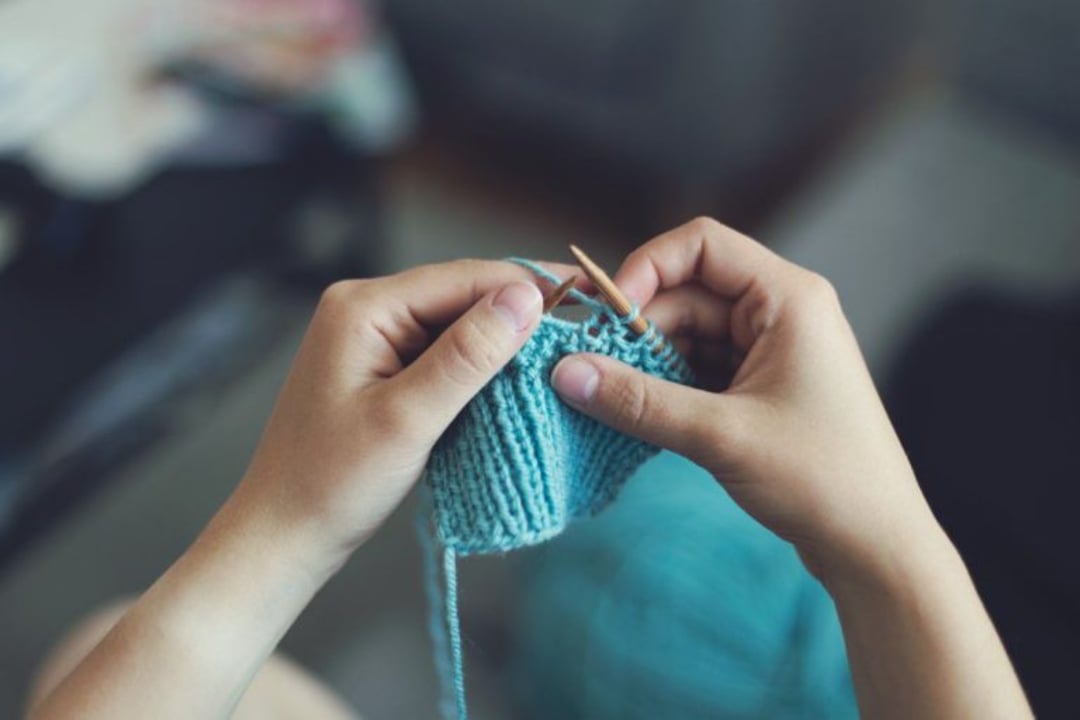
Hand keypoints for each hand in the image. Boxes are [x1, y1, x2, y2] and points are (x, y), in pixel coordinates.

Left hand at [237, 260, 556, 559]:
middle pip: (462, 296)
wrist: (283, 532)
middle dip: (520, 312)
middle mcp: (366, 309)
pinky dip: (479, 366)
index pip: (464, 279)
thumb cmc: (331, 483)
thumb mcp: (407, 419)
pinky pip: (442, 353)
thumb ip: (467, 356)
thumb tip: (525, 299)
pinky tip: (515, 378)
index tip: (589, 295)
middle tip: (586, 328)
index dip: (529, 286)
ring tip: (563, 351)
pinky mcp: (382, 367)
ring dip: (504, 340)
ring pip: (457, 325)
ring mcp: (372, 338)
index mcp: (363, 307)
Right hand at [551, 218, 937, 582]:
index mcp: (788, 298)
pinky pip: (697, 369)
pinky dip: (665, 387)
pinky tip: (636, 414)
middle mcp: (780, 312)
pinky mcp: (758, 388)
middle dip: (637, 330)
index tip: (606, 317)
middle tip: (590, 371)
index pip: (701, 244)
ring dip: (647, 364)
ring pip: (687, 335)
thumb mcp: (721, 435)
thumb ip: (638, 401)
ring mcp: (770, 350)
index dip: (645, 269)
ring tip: (608, 400)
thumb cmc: (822, 480)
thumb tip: (564, 372)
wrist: (876, 546)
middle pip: (686, 293)